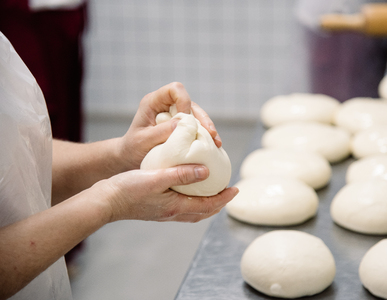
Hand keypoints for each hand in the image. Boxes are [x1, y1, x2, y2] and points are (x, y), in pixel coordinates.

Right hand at [97, 164, 238, 222]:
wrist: (105, 201)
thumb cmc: (127, 188)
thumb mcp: (156, 177)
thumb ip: (181, 174)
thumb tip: (206, 171)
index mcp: (175, 207)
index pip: (207, 205)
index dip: (224, 198)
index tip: (236, 189)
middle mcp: (172, 213)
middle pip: (203, 212)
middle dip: (218, 203)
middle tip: (228, 192)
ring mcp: (163, 213)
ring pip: (192, 212)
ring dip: (206, 204)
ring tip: (213, 192)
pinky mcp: (156, 210)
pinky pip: (182, 208)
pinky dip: (192, 202)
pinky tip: (188, 191)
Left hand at [118, 82, 221, 170]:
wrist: (130, 158)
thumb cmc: (133, 149)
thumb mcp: (143, 142)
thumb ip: (160, 132)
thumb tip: (181, 123)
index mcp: (153, 102)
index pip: (175, 90)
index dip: (184, 101)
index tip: (187, 121)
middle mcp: (165, 105)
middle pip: (190, 102)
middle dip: (203, 118)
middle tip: (210, 134)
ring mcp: (174, 115)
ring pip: (197, 114)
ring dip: (207, 127)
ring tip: (216, 142)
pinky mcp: (180, 126)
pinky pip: (196, 126)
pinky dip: (205, 135)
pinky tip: (213, 146)